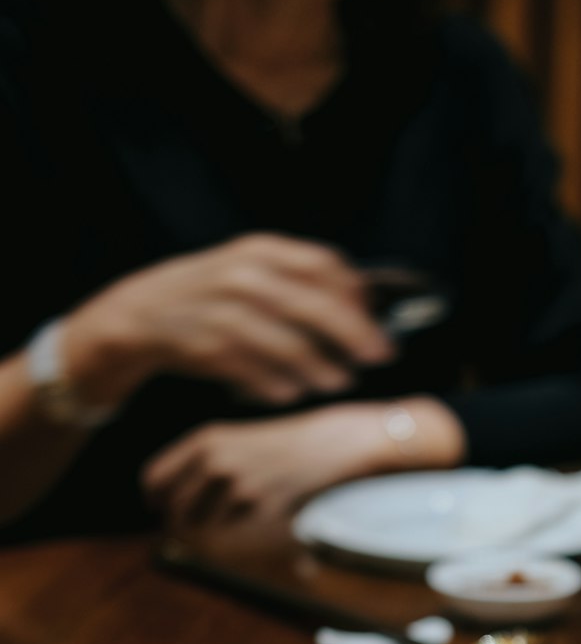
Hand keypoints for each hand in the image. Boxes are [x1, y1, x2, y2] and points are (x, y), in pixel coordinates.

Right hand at [63, 234, 394, 410]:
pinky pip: (255, 371)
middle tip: (379, 355)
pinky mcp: (205, 347)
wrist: (137, 314)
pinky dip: (277, 385)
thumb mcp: (248, 272)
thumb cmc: (207, 298)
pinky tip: (293, 393)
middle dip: (353, 333)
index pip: (323, 264)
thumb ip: (296, 283)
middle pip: (313, 305)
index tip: (377, 317)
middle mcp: (242, 274)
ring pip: (287, 343)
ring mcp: (222, 311)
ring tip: (340, 382)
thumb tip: (359, 307)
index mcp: (259, 250)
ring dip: (320, 366)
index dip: (356, 294)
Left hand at [142, 397, 466, 527]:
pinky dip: (240, 536)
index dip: (154, 501)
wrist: (336, 441)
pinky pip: (233, 534)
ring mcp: (236, 484)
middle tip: (193, 531)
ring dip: (210, 533)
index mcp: (204, 439)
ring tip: (233, 524)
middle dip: (178, 525)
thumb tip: (171, 501)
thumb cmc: (289, 442)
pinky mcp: (260, 505)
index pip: (152, 480)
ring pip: (200, 526)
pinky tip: (258, 521)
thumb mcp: (239, 439)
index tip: (162, 511)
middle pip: (171, 509)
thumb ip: (204, 463)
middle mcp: (212, 460)